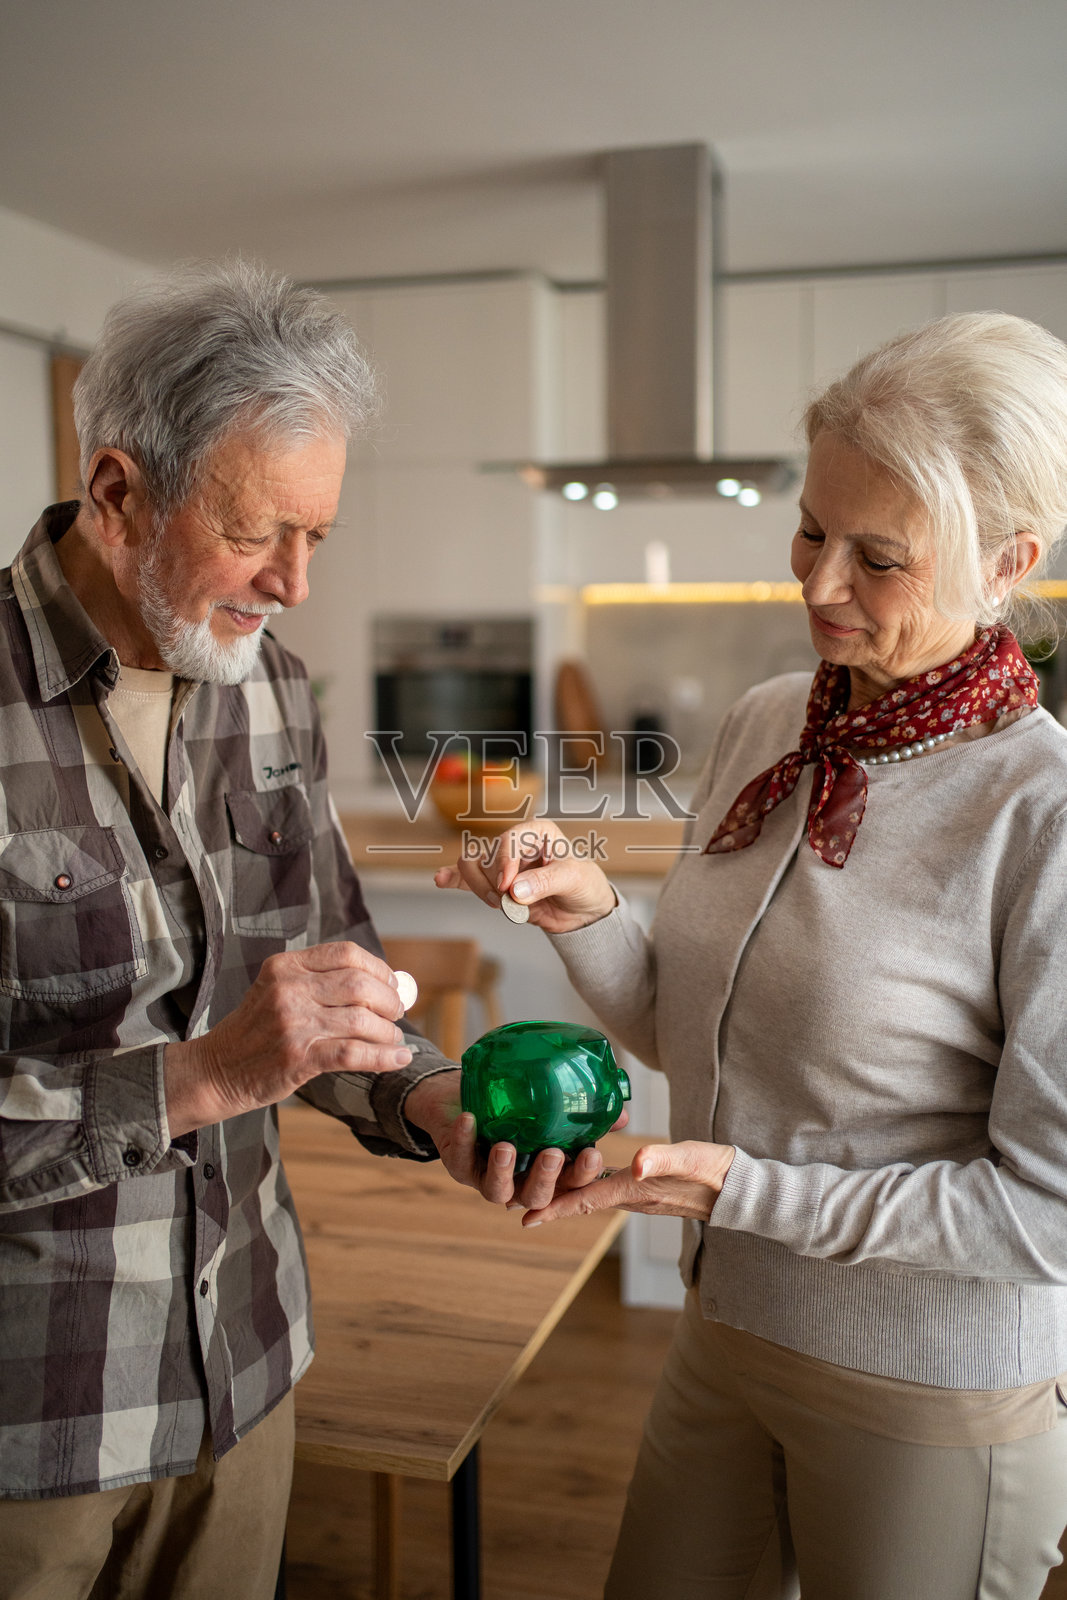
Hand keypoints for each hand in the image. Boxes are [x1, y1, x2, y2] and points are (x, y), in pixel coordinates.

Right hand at [164, 942, 410, 1135]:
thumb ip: (317, 981)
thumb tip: (380, 983)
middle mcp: (288, 989)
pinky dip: (383, 1056)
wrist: (216, 1070)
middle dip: (388, 1000)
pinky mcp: (298, 1057)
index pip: (345, 954)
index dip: (377, 968)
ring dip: (387, 1031)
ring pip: (361, 1019)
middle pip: (359, 984)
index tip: (390, 984)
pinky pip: (353, 1053)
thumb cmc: (255, 1031)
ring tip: (393, 1038)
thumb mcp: (276, 990)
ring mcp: (293, 1023)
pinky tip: (398, 1058)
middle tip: (397, 1013)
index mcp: (284, 966)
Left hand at [403, 1069, 615, 1207]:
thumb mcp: (550, 1108)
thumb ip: (585, 1115)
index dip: (582, 1175)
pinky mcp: (459, 1165)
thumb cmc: (513, 1106)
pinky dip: (463, 1139)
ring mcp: (488, 1176)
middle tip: (552, 1154)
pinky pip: (459, 1158)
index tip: (592, 1154)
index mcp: (546, 1173)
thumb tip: (621, 1115)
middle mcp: (519, 1181)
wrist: (462, 1099)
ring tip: (506, 1146)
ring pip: (497, 1190)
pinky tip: (469, 1119)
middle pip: (536, 1195)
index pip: (570, 1183)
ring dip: (502, 1171)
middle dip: (545, 1178)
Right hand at [433, 819, 616, 933]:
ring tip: (499, 904)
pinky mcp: (494, 884)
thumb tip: (514, 891)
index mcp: (536, 832)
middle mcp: (515, 844)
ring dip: (479, 889)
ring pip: (472, 868)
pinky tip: (440, 880)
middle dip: (491, 882)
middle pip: (484, 855)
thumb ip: (545, 882)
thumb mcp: (573, 879)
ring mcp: (502, 865)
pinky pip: (468, 879)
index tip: (508, 887)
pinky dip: (454, 880)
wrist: (583, 910)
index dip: (503, 863)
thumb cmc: (583, 885)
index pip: (508, 839)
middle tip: (506, 900)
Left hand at [520, 1140, 735, 1228]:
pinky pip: (605, 1187)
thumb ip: (663, 1159)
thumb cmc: (717, 1170)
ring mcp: (638, 1194)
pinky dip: (583, 1182)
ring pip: (590, 1195)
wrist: (739, 1188)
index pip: (587, 1199)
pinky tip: (573, 1168)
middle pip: (580, 1200)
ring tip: (530, 1186)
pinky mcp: (644, 1186)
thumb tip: (634, 1162)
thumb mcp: (692, 1158)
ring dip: (561, 1193)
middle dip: (547, 1201)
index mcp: (637, 1189)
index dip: (554, 1207)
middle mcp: (632, 1195)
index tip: (523, 1217)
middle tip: (510, 1199)